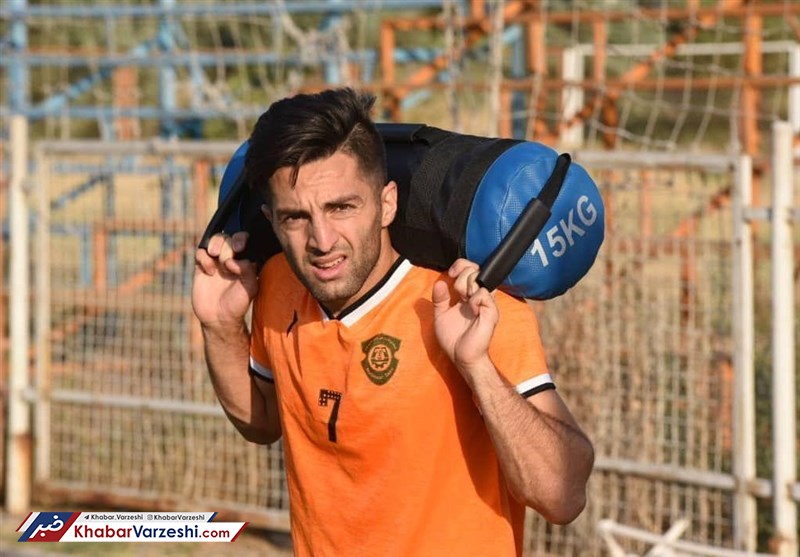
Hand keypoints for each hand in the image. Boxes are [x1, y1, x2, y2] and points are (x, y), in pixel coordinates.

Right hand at [192, 231, 258, 327]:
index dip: (241, 239)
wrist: (218, 317)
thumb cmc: (238, 303)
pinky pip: (201, 252)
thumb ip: (248, 270)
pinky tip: (209, 272)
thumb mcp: (250, 287)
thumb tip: (233, 259)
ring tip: (217, 260)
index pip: (245, 239)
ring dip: (216, 246)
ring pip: (215, 240)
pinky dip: (204, 258)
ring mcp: (216, 261)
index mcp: (245, 260)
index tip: (239, 248)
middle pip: (228, 238)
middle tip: (226, 263)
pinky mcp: (202, 266)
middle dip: (227, 247)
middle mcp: (231, 258)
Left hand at [432, 259, 498, 376]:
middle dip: (461, 275)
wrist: (462, 357)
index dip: (460, 266)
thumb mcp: (440, 315)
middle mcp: (477, 297)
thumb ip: (439, 299)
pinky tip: (472, 310)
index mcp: (467, 296)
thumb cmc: (454, 339)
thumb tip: (440, 283)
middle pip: (474, 269)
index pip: (469, 270)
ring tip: (464, 300)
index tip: (451, 274)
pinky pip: (484, 294)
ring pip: (479, 278)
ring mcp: (485, 303)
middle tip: (457, 292)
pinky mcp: (491, 311)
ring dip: (466, 285)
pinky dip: (474, 299)